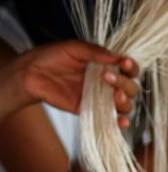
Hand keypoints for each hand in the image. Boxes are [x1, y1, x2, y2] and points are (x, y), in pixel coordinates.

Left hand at [8, 41, 139, 125]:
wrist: (33, 74)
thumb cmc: (53, 57)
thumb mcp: (74, 48)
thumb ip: (95, 52)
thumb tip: (116, 56)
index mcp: (107, 64)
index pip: (129, 68)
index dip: (131, 67)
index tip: (125, 64)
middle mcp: (107, 82)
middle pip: (131, 88)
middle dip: (125, 84)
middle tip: (108, 77)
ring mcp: (101, 98)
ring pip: (125, 104)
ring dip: (124, 102)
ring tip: (115, 96)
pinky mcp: (91, 111)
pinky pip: (110, 119)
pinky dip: (119, 122)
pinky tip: (122, 121)